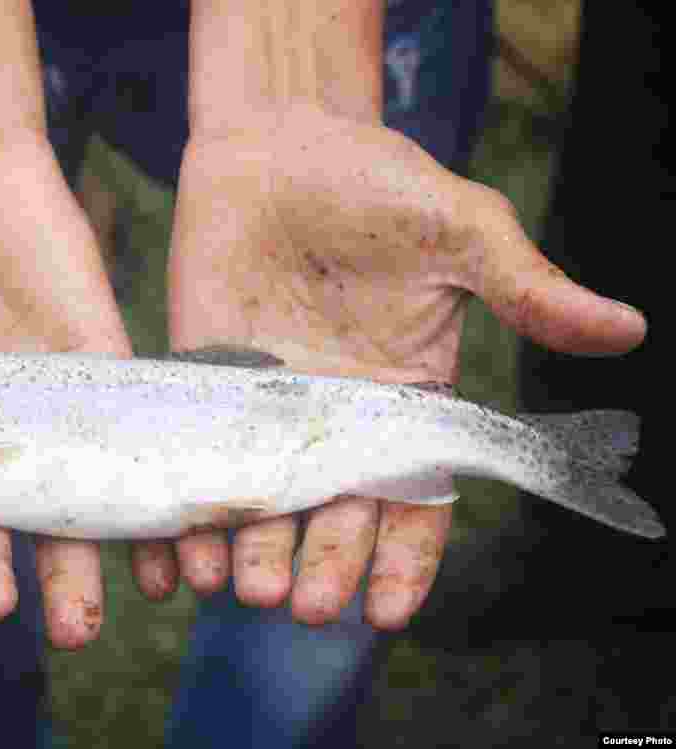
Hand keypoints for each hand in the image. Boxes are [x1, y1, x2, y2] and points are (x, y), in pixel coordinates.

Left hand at [150, 112, 645, 627]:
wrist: (279, 140)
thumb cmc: (377, 183)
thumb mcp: (460, 231)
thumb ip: (526, 289)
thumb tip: (628, 328)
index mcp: (407, 398)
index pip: (414, 498)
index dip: (404, 560)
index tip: (387, 612)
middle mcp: (338, 417)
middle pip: (335, 515)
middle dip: (322, 566)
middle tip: (305, 606)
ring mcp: (269, 404)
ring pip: (265, 499)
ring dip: (255, 551)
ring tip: (244, 589)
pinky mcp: (208, 382)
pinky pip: (203, 453)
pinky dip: (194, 501)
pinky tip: (184, 543)